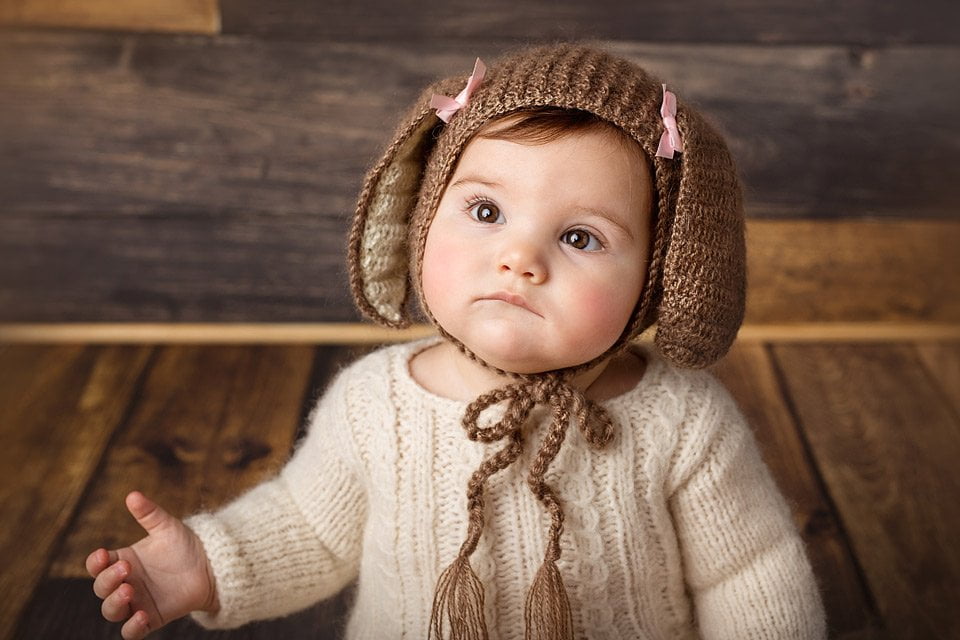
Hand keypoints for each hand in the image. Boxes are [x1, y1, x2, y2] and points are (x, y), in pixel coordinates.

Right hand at [86, 491, 218, 639]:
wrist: (211, 565)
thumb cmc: (185, 544)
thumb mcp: (167, 527)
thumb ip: (149, 513)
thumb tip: (133, 494)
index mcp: (123, 561)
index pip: (96, 566)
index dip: (95, 562)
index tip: (103, 554)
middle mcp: (125, 583)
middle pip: (101, 589)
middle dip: (107, 580)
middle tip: (126, 570)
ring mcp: (137, 602)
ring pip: (111, 611)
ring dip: (114, 603)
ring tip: (130, 591)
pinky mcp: (151, 618)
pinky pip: (131, 632)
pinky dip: (131, 628)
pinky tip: (142, 616)